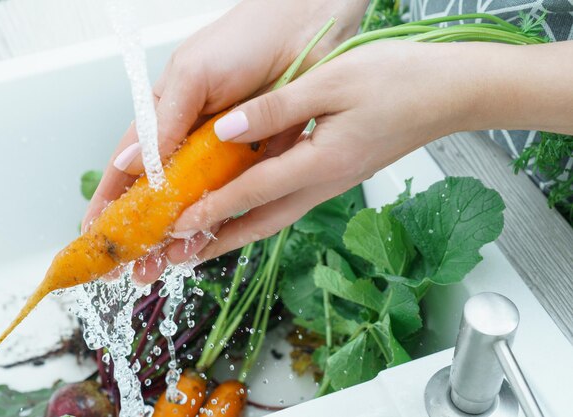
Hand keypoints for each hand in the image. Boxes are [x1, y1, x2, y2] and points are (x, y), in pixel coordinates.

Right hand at [83, 0, 367, 281]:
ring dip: (180, 233)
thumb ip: (164, 122)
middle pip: (162, 192)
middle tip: (133, 265)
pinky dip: (222, 220)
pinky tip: (208, 242)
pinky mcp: (259, 160)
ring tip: (166, 265)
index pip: (130, 163)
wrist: (308, 29)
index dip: (111, 198)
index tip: (95, 232)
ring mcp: (225, 152)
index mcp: (167, 113)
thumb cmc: (246, 38)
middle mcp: (193, 138)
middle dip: (144, 230)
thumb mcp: (194, 76)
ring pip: (197, 201)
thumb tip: (128, 164)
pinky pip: (237, 197)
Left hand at [169, 41, 497, 259]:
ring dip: (236, 232)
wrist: (449, 93)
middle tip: (180, 257)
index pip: (253, 192)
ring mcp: (333, 182)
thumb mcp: (333, 82)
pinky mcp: (337, 173)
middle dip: (218, 242)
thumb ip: (276, 108)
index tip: (177, 225)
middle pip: (262, 223)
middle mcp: (326, 182)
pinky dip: (258, 211)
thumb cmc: (400, 81)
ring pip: (274, 216)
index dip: (212, 209)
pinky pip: (289, 201)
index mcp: (322, 161)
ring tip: (202, 242)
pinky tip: (244, 207)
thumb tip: (227, 130)